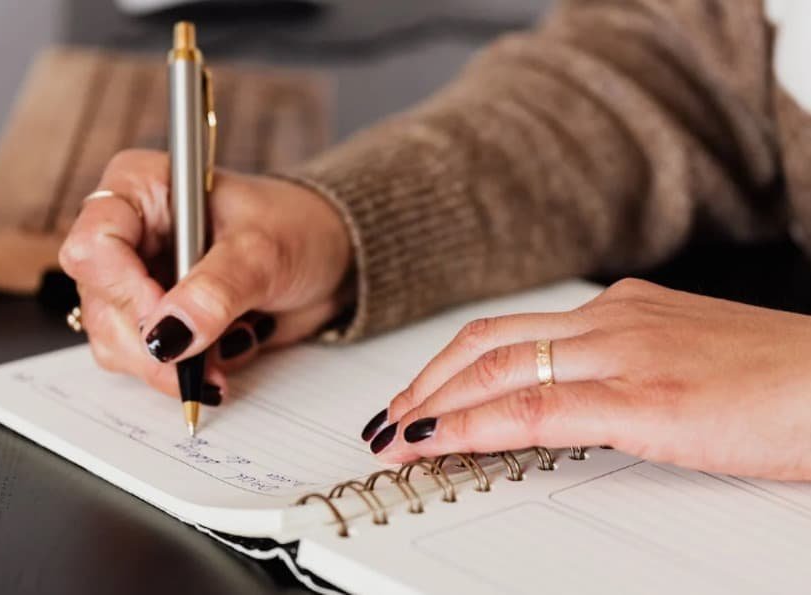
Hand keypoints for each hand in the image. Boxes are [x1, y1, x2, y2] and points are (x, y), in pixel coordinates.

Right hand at [59, 149, 351, 400]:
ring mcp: (140, 280)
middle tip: (197, 361)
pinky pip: (146, 362)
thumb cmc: (298, 228)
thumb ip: (215, 292)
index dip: (124, 291)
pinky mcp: (159, 320)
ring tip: (225, 352)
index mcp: (142, 189)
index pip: (95, 243)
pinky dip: (185, 372)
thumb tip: (169, 336)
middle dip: (150, 344)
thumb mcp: (263, 252)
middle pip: (100, 303)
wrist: (332, 258)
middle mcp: (130, 234)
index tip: (167, 323)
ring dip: (169, 364)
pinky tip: (224, 354)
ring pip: (115, 341)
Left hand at [362, 279, 810, 480]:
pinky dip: (472, 424)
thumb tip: (578, 401)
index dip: (450, 366)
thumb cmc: (782, 381)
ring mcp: (623, 354)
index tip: (418, 396)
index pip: (510, 333)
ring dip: (433, 403)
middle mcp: (612, 321)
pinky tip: (437, 442)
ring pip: (496, 370)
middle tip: (388, 417)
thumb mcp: (686, 364)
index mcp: (622, 312)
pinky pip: (533, 408)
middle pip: (486, 343)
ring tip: (396, 435)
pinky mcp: (643, 399)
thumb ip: (627, 373)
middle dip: (425, 382)